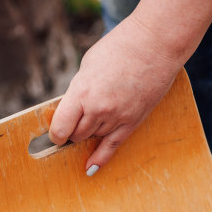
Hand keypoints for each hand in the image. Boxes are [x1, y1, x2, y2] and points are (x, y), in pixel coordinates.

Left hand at [49, 16, 178, 174]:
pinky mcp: (133, 121)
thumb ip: (78, 91)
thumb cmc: (119, 48)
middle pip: (76, 135)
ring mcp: (117, 117)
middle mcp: (98, 109)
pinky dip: (100, 158)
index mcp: (82, 92)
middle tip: (77, 120)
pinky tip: (90, 169)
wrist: (155, 43)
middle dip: (73, 130)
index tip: (56, 133)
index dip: (56, 133)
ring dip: (90, 132)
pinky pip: (112, 146)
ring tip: (96, 115)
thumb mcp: (87, 66)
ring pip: (93, 138)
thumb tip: (70, 110)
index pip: (60, 128)